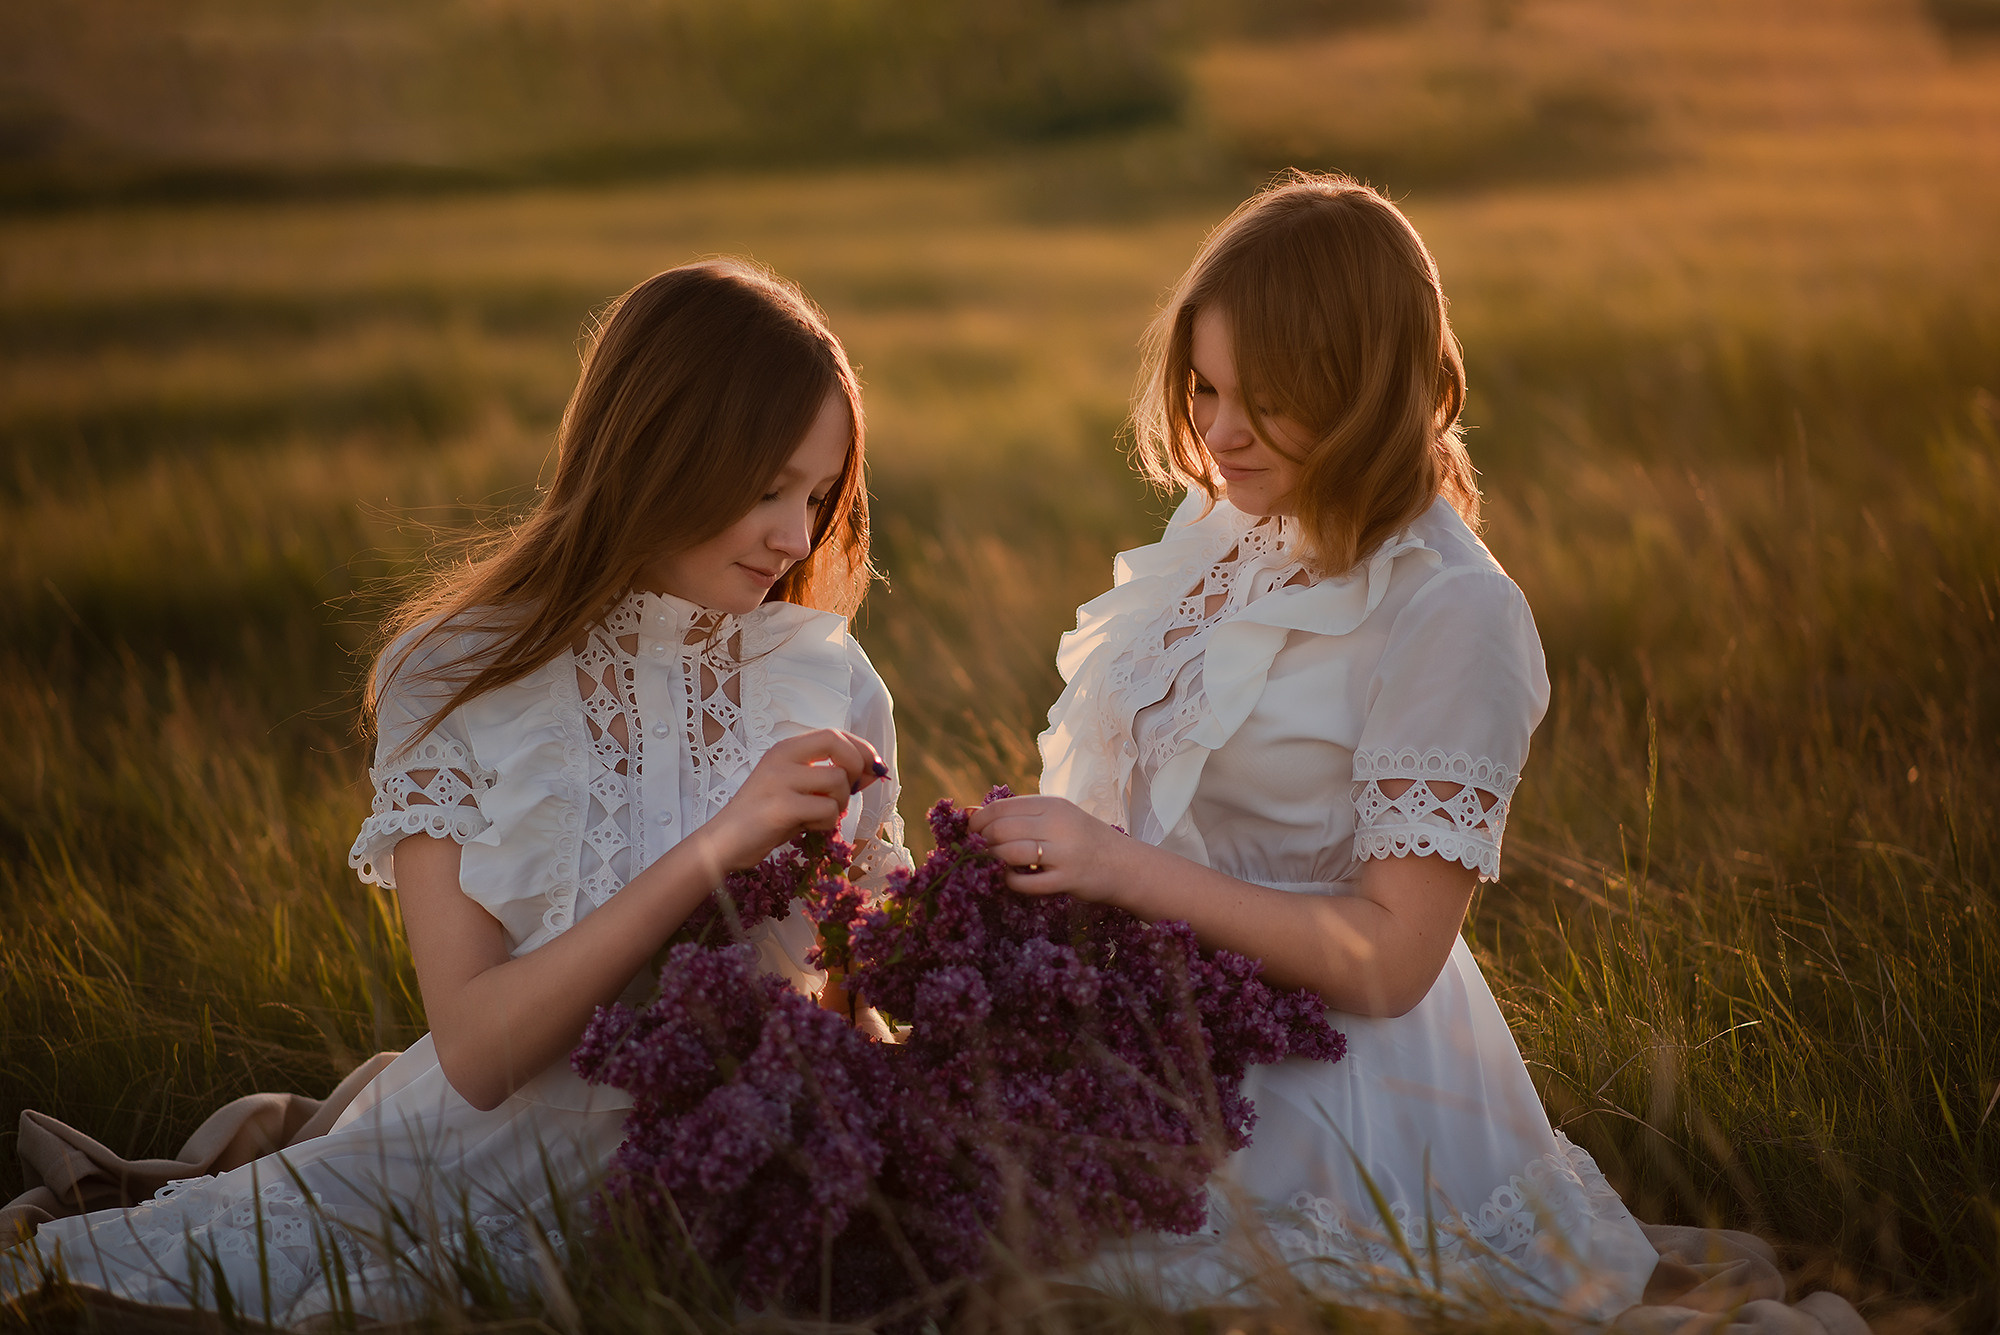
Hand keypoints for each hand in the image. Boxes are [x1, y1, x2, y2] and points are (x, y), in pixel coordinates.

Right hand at [700, 729, 885, 872]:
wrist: (724, 842)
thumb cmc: (765, 817)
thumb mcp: (798, 790)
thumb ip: (830, 777)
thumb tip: (873, 771)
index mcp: (785, 749)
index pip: (834, 734)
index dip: (861, 748)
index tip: (874, 767)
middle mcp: (781, 757)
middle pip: (837, 745)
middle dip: (856, 767)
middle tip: (849, 792)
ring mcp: (779, 781)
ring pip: (837, 782)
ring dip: (839, 805)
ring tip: (817, 817)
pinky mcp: (780, 807)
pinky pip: (827, 811)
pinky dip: (826, 824)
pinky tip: (807, 828)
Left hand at [965, 795, 1134, 904]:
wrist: (1125, 865)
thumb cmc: (1082, 840)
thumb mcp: (1055, 818)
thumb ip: (1017, 815)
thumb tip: (968, 813)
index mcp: (1052, 804)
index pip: (1001, 808)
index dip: (977, 822)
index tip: (970, 834)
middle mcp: (1058, 824)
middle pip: (1001, 829)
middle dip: (981, 843)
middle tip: (976, 853)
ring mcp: (1063, 853)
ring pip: (1009, 852)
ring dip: (992, 861)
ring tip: (992, 865)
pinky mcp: (1067, 880)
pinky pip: (1025, 882)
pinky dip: (1010, 881)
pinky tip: (1012, 878)